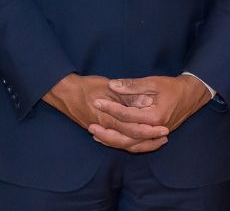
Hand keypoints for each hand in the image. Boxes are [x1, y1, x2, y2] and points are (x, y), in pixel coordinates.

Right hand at [43, 74, 165, 152]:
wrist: (65, 92)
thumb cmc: (87, 86)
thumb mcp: (109, 86)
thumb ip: (127, 94)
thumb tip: (145, 100)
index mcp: (108, 116)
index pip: (132, 128)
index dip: (149, 130)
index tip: (163, 128)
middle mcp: (104, 127)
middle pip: (129, 140)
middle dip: (148, 141)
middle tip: (165, 137)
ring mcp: (100, 130)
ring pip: (122, 143)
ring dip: (140, 143)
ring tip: (156, 141)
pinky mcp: (98, 130)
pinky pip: (115, 141)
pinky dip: (128, 142)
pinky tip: (137, 140)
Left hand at [90, 75, 210, 151]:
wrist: (191, 95)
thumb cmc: (173, 87)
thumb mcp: (153, 82)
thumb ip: (132, 85)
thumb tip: (112, 85)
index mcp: (154, 116)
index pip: (126, 115)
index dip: (110, 108)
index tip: (97, 101)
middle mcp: (154, 129)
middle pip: (125, 135)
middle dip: (106, 130)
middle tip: (90, 124)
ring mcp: (155, 135)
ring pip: (129, 144)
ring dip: (111, 140)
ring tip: (95, 134)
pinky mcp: (154, 137)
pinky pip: (135, 144)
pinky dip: (121, 142)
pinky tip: (109, 138)